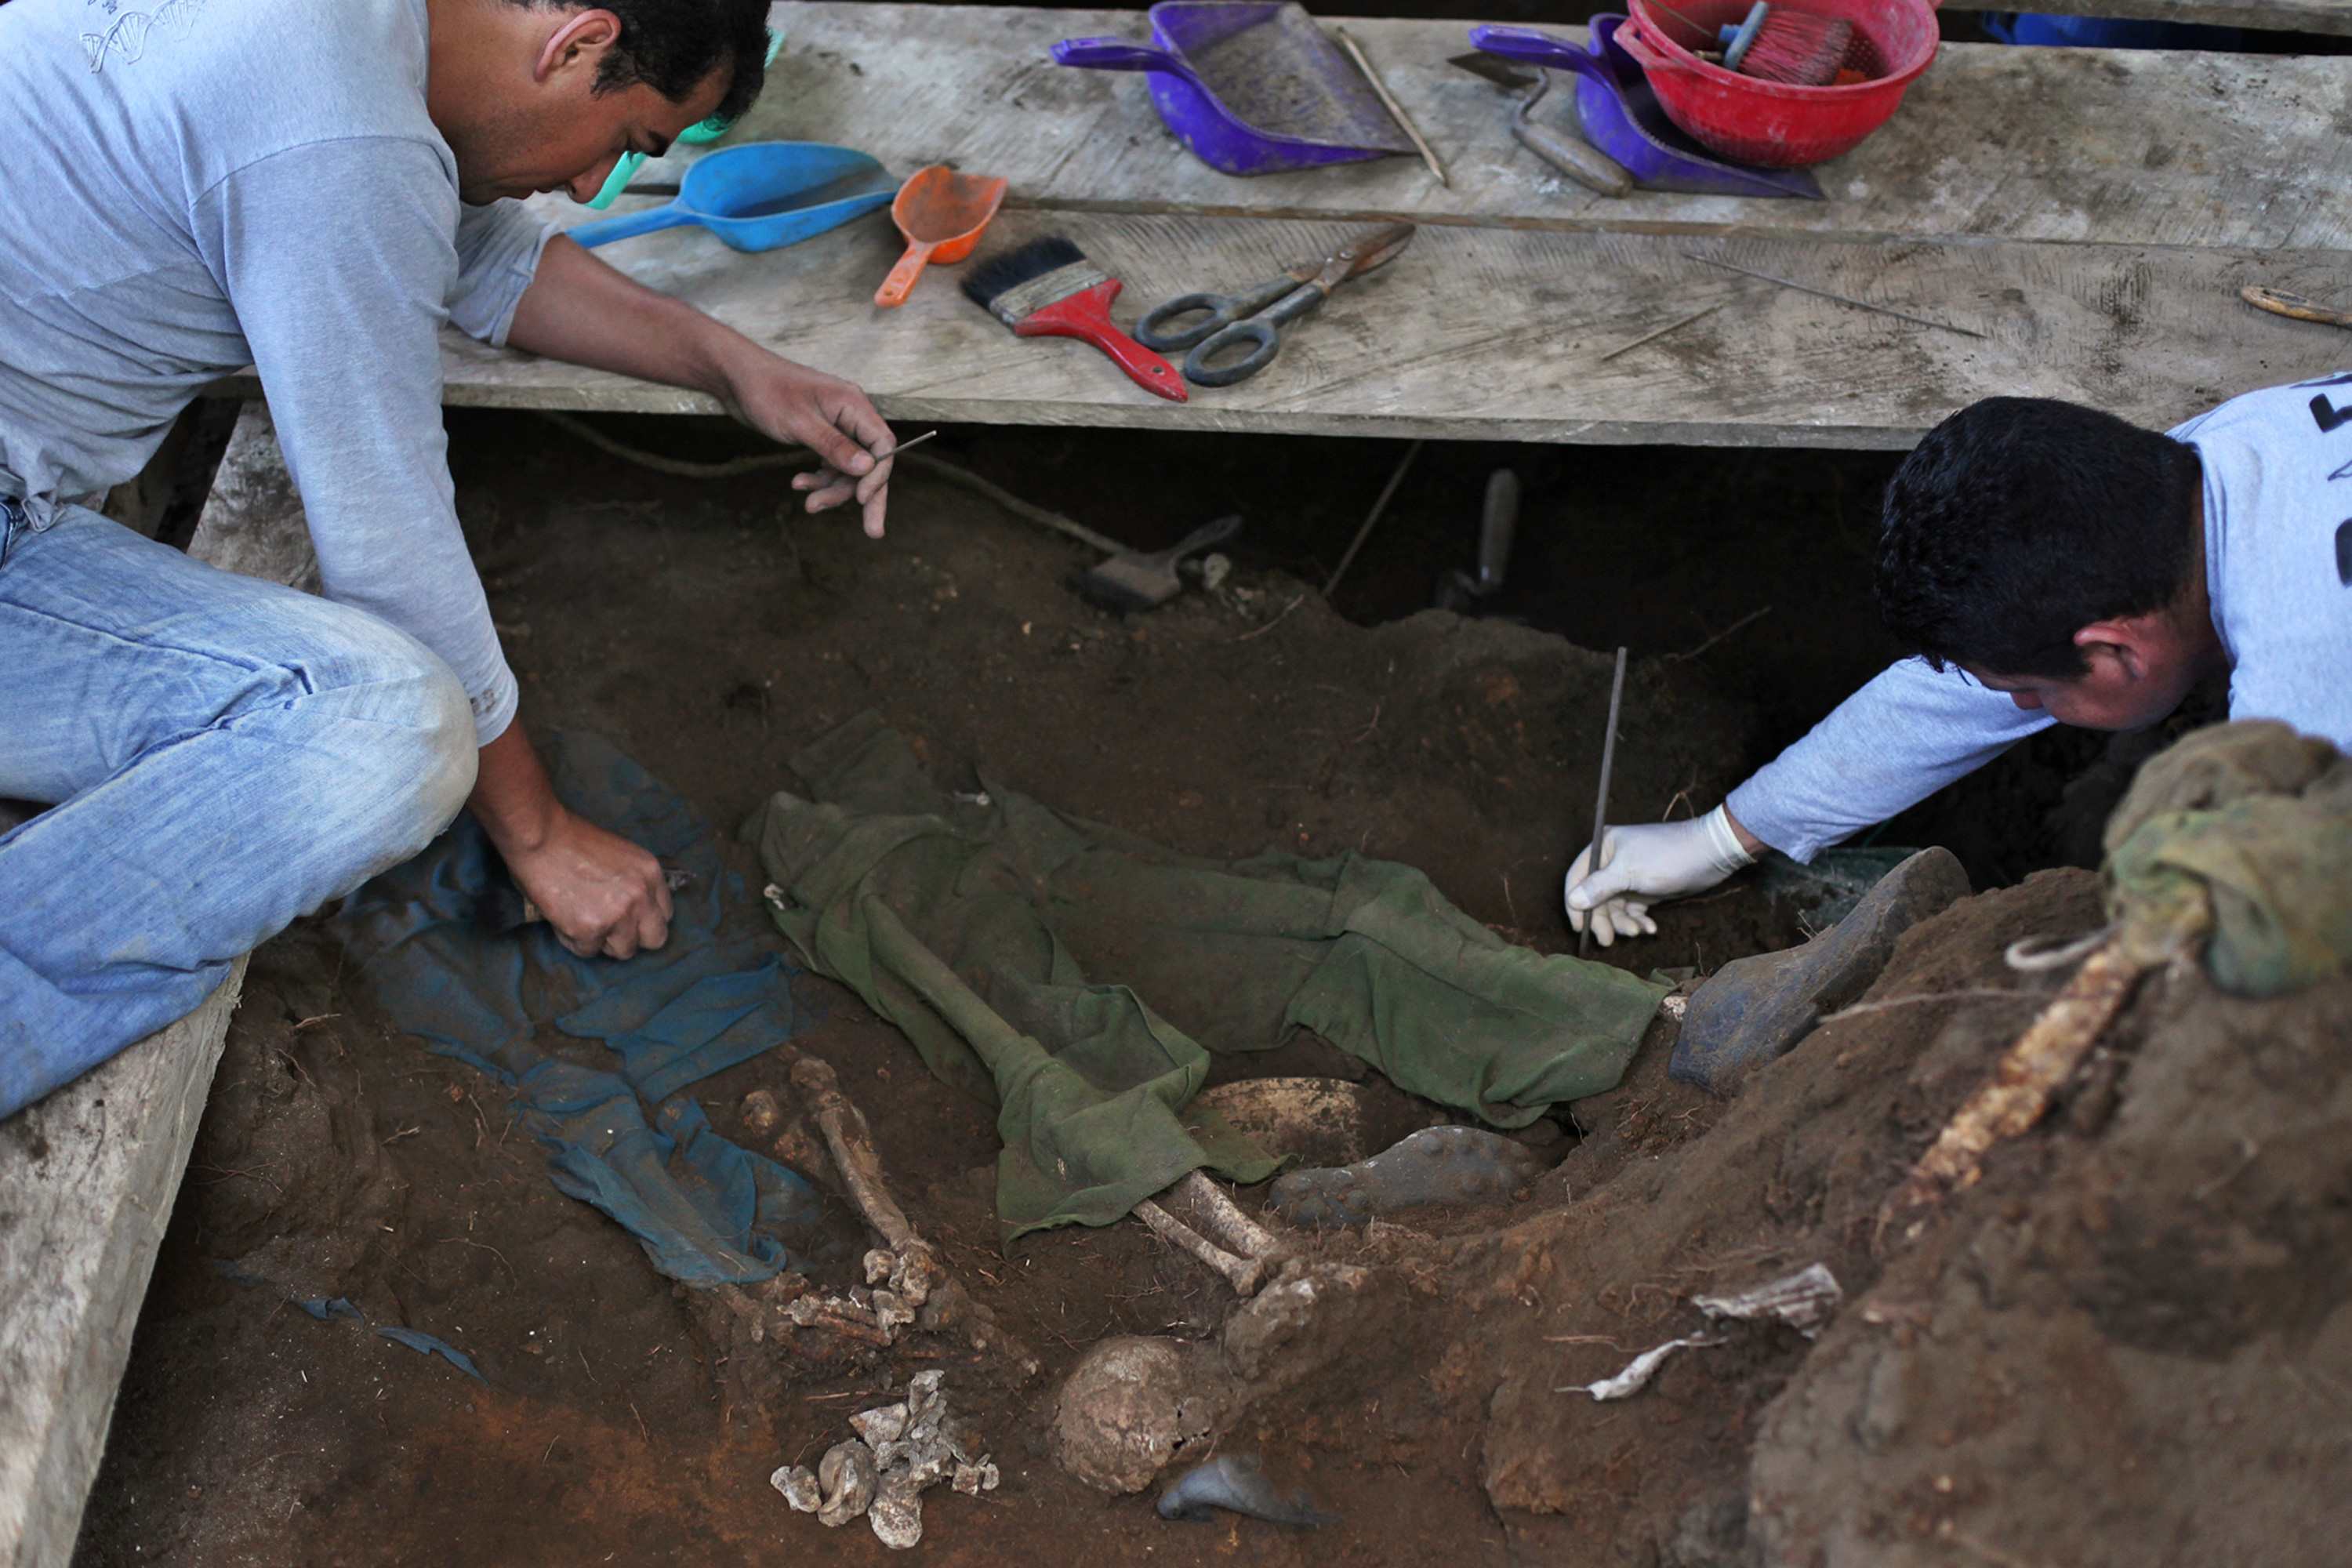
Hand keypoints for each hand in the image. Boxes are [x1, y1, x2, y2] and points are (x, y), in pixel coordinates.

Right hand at [504, 806, 673, 959]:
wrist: (542, 838)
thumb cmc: (574, 841)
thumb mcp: (622, 856)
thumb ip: (635, 883)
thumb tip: (635, 911)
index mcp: (651, 874)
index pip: (665, 914)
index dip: (644, 919)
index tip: (629, 919)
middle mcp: (641, 896)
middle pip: (654, 939)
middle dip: (633, 937)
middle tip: (610, 929)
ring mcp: (618, 915)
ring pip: (622, 951)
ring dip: (603, 941)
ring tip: (582, 918)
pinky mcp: (590, 929)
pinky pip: (588, 951)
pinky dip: (574, 940)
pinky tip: (564, 918)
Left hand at [721, 356, 898, 538]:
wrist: (737, 377)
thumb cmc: (767, 391)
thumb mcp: (800, 422)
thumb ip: (834, 446)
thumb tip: (868, 468)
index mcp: (853, 405)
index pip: (883, 444)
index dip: (878, 474)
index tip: (861, 498)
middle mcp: (850, 416)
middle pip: (869, 462)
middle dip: (864, 495)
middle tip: (872, 532)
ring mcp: (836, 426)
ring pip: (847, 468)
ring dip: (831, 489)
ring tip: (809, 504)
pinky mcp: (821, 435)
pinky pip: (830, 464)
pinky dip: (818, 479)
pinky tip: (799, 484)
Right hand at [1564, 805, 1756, 946]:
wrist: (1710, 855)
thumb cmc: (1666, 856)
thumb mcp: (1628, 872)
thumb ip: (1598, 887)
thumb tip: (1573, 900)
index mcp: (1603, 848)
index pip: (1577, 878)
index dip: (1575, 904)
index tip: (1579, 928)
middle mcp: (1612, 862)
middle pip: (1595, 898)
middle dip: (1603, 920)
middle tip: (1608, 941)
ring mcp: (1628, 877)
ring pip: (1615, 908)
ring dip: (1623, 923)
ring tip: (1637, 933)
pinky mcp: (1644, 890)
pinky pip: (1633, 910)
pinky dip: (1639, 921)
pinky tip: (1651, 928)